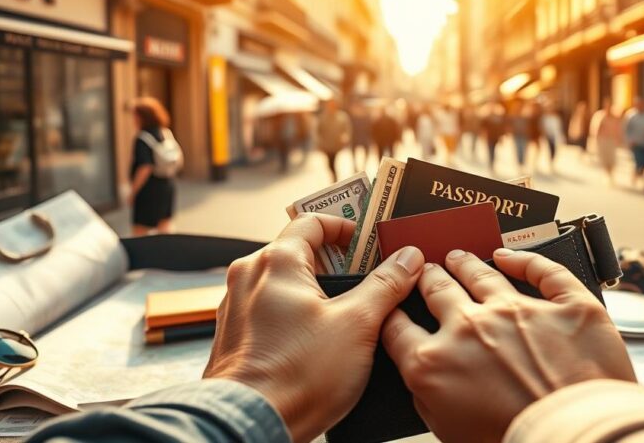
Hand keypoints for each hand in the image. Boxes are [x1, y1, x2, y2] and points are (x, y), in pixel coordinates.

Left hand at [203, 214, 424, 442]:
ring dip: (316, 290)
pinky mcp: (236, 335)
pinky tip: (319, 339)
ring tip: (348, 314)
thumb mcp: (358, 324)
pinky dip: (296, 313)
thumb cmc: (297, 376)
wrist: (252, 424)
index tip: (369, 242)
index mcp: (277, 261)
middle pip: (299, 251)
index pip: (313, 221)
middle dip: (337, 263)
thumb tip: (407, 258)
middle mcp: (249, 276)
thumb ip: (386, 284)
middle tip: (368, 279)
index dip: (346, 227)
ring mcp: (238, 306)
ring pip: (283, 281)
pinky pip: (269, 308)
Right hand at [383, 249, 634, 442]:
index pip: (399, 327)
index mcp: (436, 362)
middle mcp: (472, 327)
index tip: (392, 304)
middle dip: (428, 277)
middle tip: (425, 270)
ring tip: (459, 257)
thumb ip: (428, 397)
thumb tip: (423, 375)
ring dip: (466, 263)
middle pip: (439, 289)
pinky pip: (544, 271)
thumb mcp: (448, 431)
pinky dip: (524, 259)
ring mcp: (520, 311)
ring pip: (482, 274)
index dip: (391, 312)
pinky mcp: (567, 307)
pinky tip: (510, 256)